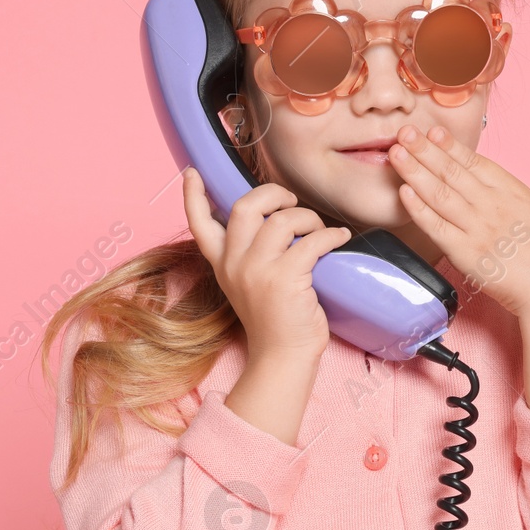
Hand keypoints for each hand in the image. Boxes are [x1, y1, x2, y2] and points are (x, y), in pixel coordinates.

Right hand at [182, 169, 352, 358]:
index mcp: (222, 264)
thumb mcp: (249, 284)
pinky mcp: (284, 279)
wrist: (283, 357)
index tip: (191, 173)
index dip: (193, 196)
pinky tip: (338, 238)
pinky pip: (311, 240)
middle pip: (244, 206)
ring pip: (281, 219)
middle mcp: (234, 264)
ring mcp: (257, 271)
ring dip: (307, 218)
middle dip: (273, 194)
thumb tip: (274, 219)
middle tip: (291, 202)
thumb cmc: (275, 319)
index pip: (199, 224)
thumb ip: (250, 254)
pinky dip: (330, 235)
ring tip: (319, 230)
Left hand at [388, 123, 529, 320]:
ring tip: (395, 153)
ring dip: (415, 171)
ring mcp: (479, 227)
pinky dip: (418, 208)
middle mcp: (495, 205)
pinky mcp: (466, 251)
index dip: (452, 147)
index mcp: (517, 194)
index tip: (432, 132)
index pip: (478, 164)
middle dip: (424, 151)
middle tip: (402, 131)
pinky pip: (436, 226)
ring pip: (440, 193)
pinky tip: (404, 192)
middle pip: (453, 172)